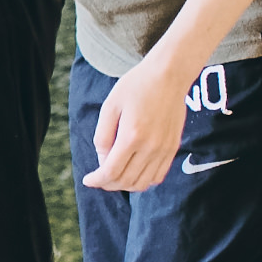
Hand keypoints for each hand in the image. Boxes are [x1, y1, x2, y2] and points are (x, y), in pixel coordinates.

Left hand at [83, 57, 195, 191]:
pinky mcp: (173, 148)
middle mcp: (151, 147)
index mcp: (132, 136)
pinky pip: (159, 176)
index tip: (87, 180)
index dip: (97, 180)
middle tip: (98, 178)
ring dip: (126, 185)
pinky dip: (144, 180)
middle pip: (126, 181)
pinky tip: (133, 172)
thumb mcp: (110, 107)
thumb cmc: (135, 87)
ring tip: (114, 176)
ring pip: (144, 183)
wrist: (169, 76)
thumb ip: (103, 136)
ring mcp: (165, 149)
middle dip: (108, 184)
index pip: (111, 172)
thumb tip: (102, 160)